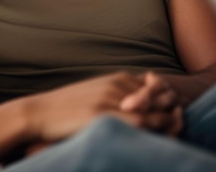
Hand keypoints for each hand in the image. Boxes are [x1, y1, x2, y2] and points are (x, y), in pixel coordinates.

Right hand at [27, 72, 182, 143]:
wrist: (38, 112)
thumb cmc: (66, 106)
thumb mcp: (94, 92)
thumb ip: (117, 93)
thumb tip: (137, 102)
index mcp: (116, 78)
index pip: (156, 85)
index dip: (168, 98)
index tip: (171, 111)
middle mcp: (116, 85)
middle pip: (159, 96)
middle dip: (172, 109)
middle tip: (176, 123)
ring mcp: (110, 99)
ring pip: (153, 110)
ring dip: (168, 122)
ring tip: (170, 131)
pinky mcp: (102, 115)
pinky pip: (139, 122)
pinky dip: (153, 129)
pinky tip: (154, 137)